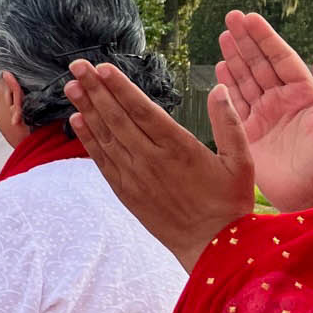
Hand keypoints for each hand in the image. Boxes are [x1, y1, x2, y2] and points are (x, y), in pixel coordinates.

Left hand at [65, 59, 254, 268]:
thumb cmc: (230, 201)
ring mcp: (136, 176)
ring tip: (71, 86)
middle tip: (77, 65)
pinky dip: (88, 140)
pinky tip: (77, 121)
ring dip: (87, 109)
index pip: (143, 110)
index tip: (104, 68)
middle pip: (117, 118)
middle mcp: (152, 159)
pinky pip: (103, 161)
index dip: (121, 88)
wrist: (212, 247)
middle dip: (95, 89)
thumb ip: (229, 123)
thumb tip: (220, 88)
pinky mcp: (126, 192)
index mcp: (179, 148)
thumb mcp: (242, 161)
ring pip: (106, 136)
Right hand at [214, 11, 312, 210]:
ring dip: (234, 58)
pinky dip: (225, 86)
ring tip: (223, 37)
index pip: (282, 59)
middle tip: (230, 18)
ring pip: (245, 79)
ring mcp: (264, 116)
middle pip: (260, 64)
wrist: (312, 195)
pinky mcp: (248, 133)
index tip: (250, 18)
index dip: (265, 38)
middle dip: (245, 41)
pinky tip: (219, 70)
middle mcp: (282, 101)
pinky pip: (234, 104)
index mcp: (305, 94)